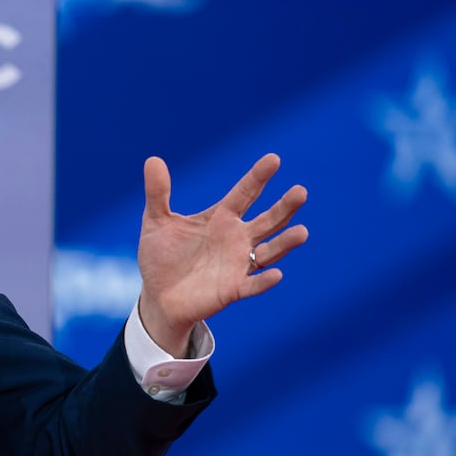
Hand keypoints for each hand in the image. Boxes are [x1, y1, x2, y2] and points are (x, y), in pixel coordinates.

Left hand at [136, 153, 307, 355]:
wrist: (157, 296)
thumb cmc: (161, 257)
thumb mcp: (156, 223)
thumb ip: (158, 193)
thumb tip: (152, 159)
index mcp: (221, 218)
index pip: (244, 193)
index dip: (258, 177)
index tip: (274, 159)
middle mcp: (237, 238)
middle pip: (268, 220)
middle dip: (285, 207)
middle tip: (301, 192)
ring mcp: (238, 264)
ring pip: (269, 251)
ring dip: (285, 242)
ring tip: (302, 232)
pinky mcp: (233, 289)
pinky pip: (253, 285)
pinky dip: (264, 281)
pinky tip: (276, 274)